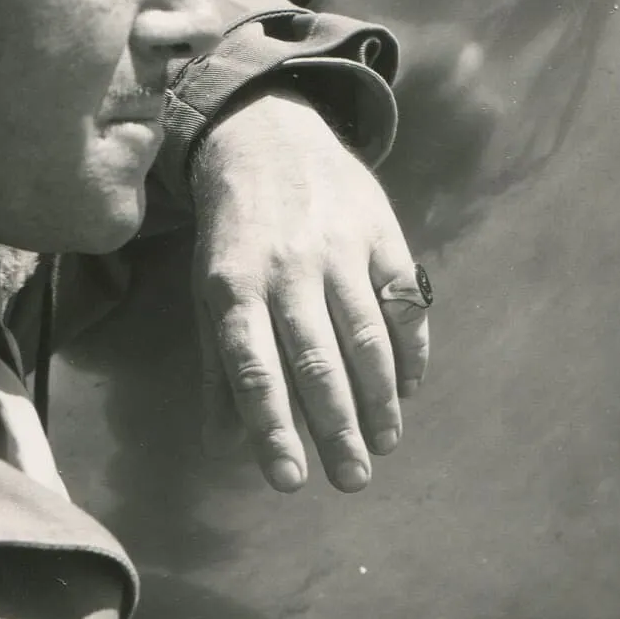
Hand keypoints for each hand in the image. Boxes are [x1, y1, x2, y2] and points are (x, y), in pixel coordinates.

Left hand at [188, 85, 430, 492]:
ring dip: (380, 398)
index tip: (290, 481)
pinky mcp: (381, 232)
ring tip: (386, 444)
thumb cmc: (232, 235)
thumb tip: (223, 447)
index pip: (254, 370)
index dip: (271, 428)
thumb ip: (219, 369)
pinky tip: (410, 390)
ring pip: (366, 336)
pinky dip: (411, 349)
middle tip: (353, 481)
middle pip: (316, 361)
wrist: (267, 137)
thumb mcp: (208, 292)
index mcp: (233, 287)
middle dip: (336, 427)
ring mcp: (338, 248)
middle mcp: (286, 269)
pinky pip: (403, 301)